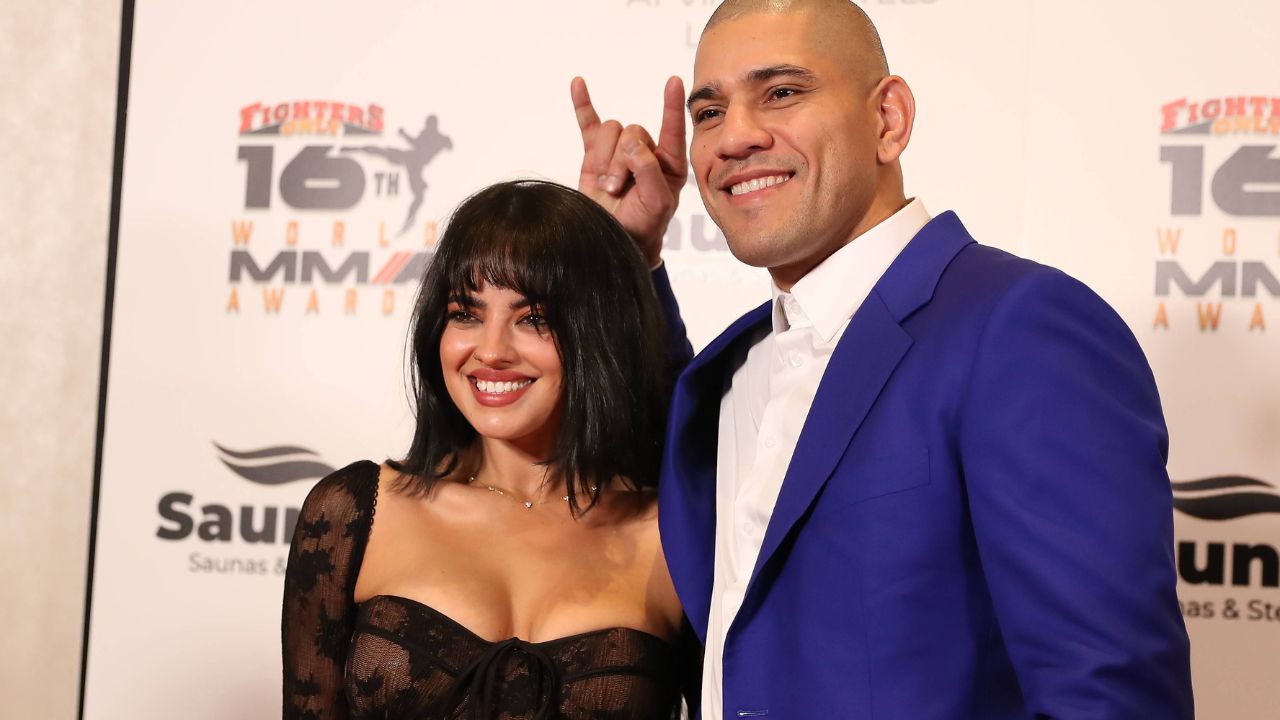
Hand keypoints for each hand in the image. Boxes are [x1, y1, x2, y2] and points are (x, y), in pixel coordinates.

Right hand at [571, 76, 686, 266]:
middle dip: (622, 160)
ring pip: (611, 130)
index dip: (673, 105)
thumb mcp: (657, 202)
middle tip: (618, 188)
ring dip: (605, 157)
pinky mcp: (595, 155)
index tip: (674, 82)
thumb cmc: (643, 225)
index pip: (673, 128)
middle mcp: (646, 152)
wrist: (614, 243)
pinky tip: (578, 84)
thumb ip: (649, 170)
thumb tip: (630, 143)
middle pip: (633, 131)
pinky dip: (583, 105)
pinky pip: (589, 123)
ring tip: (607, 186)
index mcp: (670, 162)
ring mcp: (619, 151)